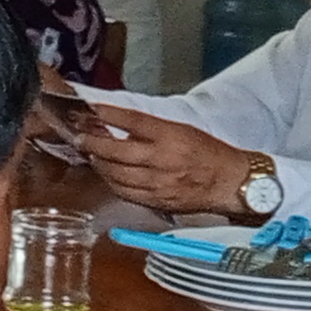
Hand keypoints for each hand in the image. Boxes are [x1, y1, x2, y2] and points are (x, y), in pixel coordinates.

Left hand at [78, 102, 255, 213]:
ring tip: (90, 154)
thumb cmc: (209, 153)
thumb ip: (153, 130)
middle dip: (92, 143)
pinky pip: (124, 192)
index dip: (109, 114)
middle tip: (79, 137)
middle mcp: (161, 160)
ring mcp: (157, 183)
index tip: (91, 110)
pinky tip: (106, 174)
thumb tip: (122, 127)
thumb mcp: (182, 131)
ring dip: (98, 163)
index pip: (133, 121)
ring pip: (115, 174)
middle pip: (116, 150)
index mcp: (171, 136)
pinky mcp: (156, 201)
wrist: (231, 183)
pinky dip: (111, 182)